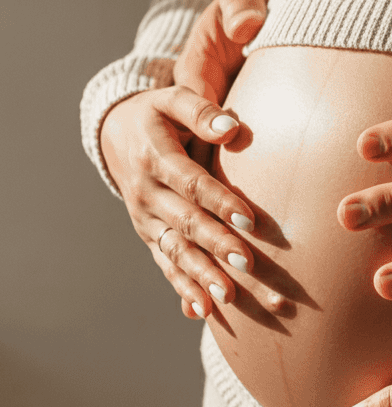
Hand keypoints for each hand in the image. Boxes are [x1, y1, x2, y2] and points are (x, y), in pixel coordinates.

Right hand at [100, 0, 280, 318]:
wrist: (120, 128)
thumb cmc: (161, 107)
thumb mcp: (177, 93)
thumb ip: (203, 104)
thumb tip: (231, 122)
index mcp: (157, 155)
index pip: (192, 182)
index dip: (219, 201)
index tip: (249, 218)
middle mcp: (148, 193)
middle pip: (188, 226)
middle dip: (221, 250)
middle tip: (255, 271)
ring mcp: (147, 219)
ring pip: (179, 253)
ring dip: (208, 278)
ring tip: (238, 303)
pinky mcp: (152, 234)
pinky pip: (166, 265)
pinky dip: (184, 288)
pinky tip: (204, 312)